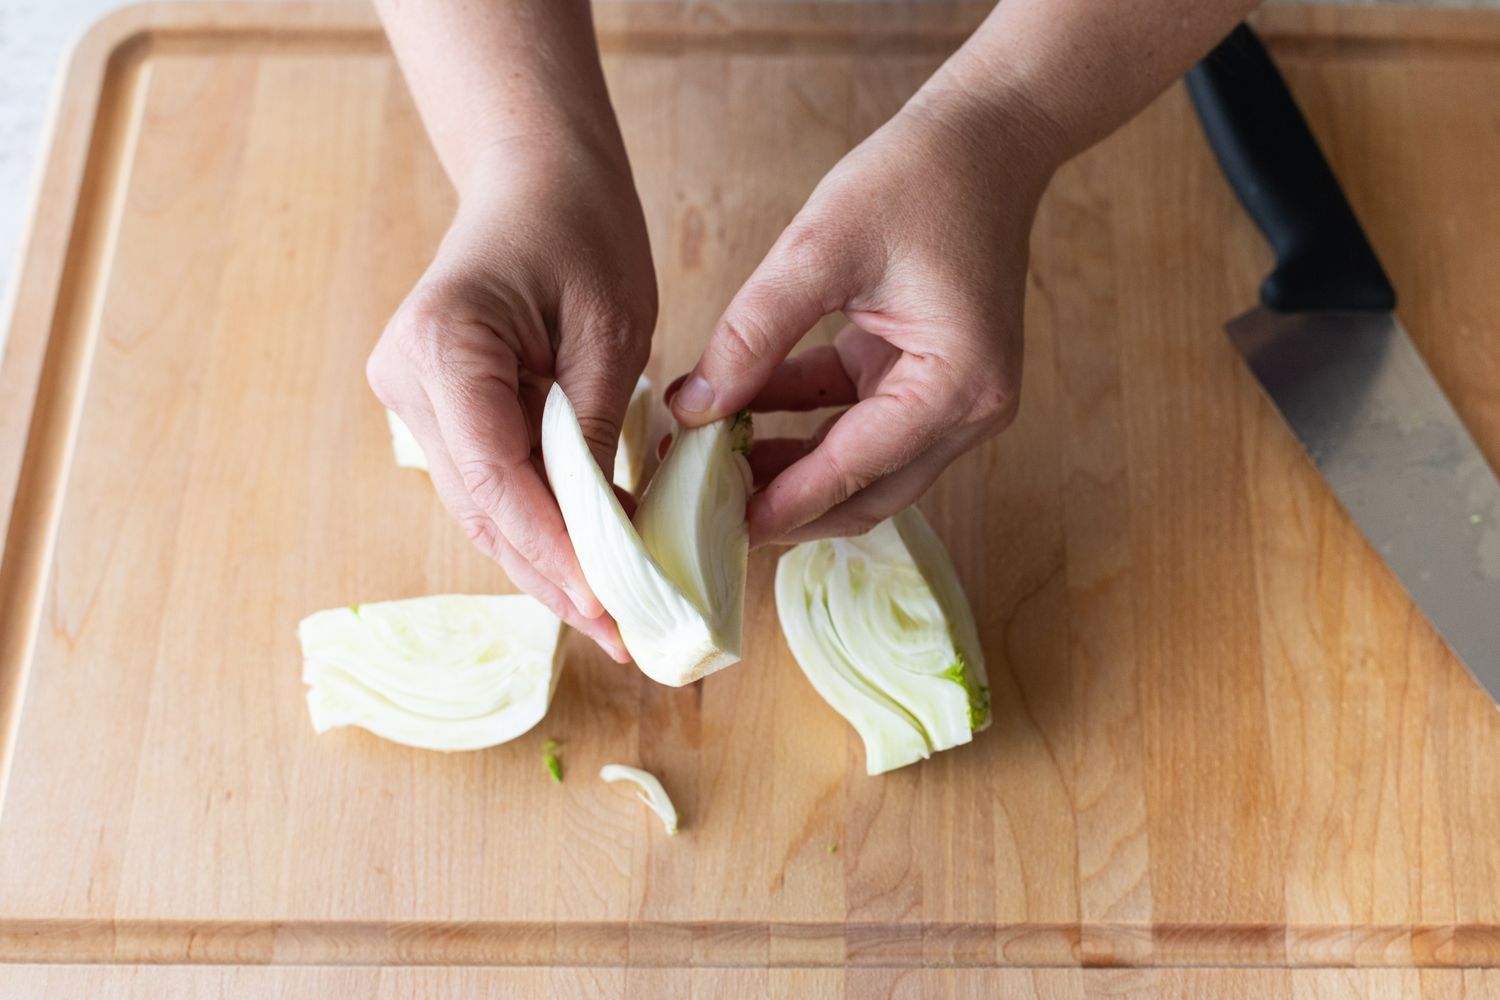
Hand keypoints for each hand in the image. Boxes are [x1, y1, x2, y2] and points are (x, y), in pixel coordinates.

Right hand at [367, 141, 655, 660]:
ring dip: (547, 564)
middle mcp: (408, 380)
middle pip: (483, 507)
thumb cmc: (581, 231)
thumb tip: (601, 537)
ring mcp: (416, 399)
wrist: (536, 178)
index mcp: (444, 345)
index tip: (608, 606)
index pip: (494, 477)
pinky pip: (492, 485)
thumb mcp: (610, 330)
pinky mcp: (440, 411)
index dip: (552, 551)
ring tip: (615, 621)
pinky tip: (590, 569)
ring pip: (484, 508)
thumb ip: (592, 431)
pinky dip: (540, 527)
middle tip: (624, 637)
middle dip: (554, 577)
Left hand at [668, 91, 1061, 545]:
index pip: (855, 467)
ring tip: (713, 464)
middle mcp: (970, 410)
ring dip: (792, 468)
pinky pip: (861, 423)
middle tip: (708, 510)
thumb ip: (753, 334)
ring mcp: (955, 401)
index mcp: (956, 385)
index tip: (719, 527)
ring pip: (863, 467)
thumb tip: (693, 409)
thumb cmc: (916, 180)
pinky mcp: (930, 381)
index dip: (783, 502)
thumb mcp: (818, 250)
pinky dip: (806, 425)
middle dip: (788, 506)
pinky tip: (741, 416)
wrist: (986, 139)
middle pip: (868, 492)